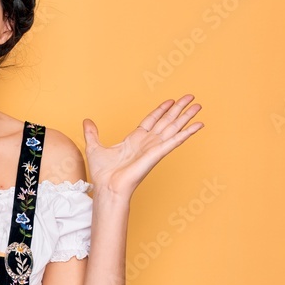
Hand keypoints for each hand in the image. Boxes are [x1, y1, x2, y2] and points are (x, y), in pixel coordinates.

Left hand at [83, 94, 203, 196]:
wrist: (107, 187)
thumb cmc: (103, 174)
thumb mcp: (94, 147)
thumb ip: (92, 133)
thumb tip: (86, 121)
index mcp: (135, 140)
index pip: (152, 120)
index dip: (161, 110)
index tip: (170, 100)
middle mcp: (147, 143)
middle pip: (166, 121)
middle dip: (179, 109)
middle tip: (191, 97)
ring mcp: (154, 148)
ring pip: (173, 128)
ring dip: (186, 117)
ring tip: (198, 106)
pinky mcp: (157, 154)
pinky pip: (174, 141)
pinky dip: (187, 133)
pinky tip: (197, 126)